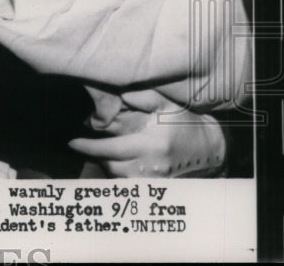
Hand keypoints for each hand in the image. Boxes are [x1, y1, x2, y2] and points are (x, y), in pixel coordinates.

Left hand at [68, 91, 226, 176]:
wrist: (211, 150)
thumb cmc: (185, 124)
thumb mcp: (166, 105)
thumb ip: (141, 97)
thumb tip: (118, 92)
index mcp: (151, 144)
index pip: (110, 150)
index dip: (88, 147)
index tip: (71, 142)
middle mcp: (152, 166)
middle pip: (111, 165)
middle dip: (95, 154)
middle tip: (79, 144)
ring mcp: (156, 182)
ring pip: (118, 178)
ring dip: (107, 164)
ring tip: (100, 151)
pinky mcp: (159, 191)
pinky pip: (130, 187)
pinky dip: (119, 177)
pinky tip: (117, 164)